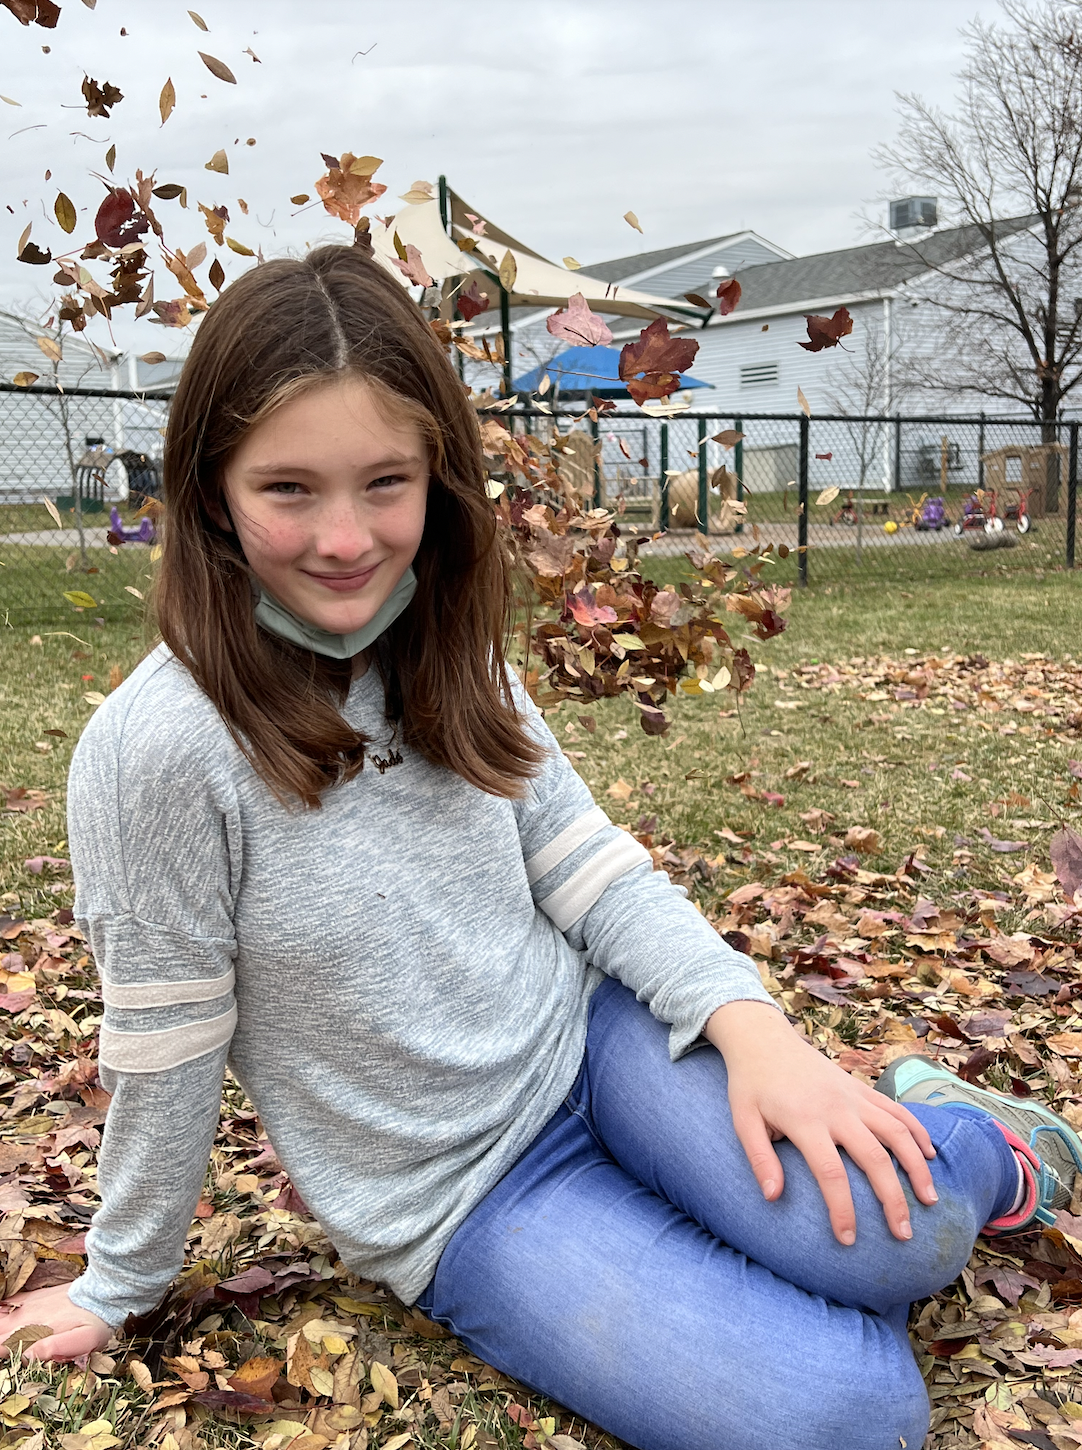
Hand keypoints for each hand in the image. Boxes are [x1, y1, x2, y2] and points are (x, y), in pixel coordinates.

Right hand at [0, 1283, 111, 1362]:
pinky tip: (2, 1314)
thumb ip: (52, 1348)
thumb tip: (24, 1357)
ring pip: (2, 1318)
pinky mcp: (35, 1296)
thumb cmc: (95, 1321)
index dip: (2, 1352)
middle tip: (3, 1347)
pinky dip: (2, 1310)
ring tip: (3, 1335)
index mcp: (36, 1330)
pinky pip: (10, 1302)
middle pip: (0, 1331)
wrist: (103, 1291)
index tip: (3, 1356)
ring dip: (1, 1327)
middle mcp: (28, 1316)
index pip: (4, 1346)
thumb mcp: (82, 1340)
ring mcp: (30, 1304)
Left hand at [705, 999, 937, 1244]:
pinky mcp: (861, 1088)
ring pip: (897, 1132)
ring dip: (916, 1167)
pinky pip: (897, 1110)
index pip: (830, 1174)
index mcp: (805, 1120)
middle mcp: (836, 1109)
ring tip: (929, 1200)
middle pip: (874, 1158)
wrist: (764, 1039)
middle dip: (892, 1199)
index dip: (842, 1209)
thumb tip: (773, 1198)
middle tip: (903, 1234)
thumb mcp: (743, 1120)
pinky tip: (930, 1154)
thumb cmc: (751, 1084)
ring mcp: (853, 1096)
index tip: (848, 1240)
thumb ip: (759, 1159)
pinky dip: (917, 1131)